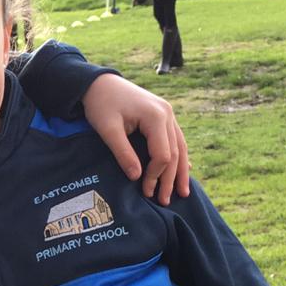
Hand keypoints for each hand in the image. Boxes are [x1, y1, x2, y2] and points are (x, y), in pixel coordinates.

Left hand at [81, 74, 191, 204]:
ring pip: (180, 147)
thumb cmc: (101, 105)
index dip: (155, 175)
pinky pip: (175, 140)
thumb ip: (123, 153)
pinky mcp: (163, 116)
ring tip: (183, 193)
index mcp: (155, 116)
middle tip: (165, 201)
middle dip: (170, 179)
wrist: (100, 83)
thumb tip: (136, 177)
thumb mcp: (107, 130)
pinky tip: (185, 171)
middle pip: (175, 153)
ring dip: (180, 171)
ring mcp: (167, 114)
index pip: (163, 154)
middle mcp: (167, 114)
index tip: (144, 191)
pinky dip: (179, 157)